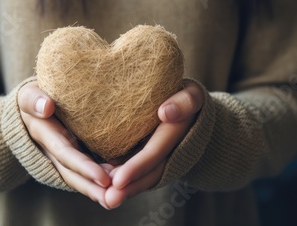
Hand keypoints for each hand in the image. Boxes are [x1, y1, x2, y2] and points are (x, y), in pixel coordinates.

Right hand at [18, 81, 111, 208]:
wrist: (32, 105)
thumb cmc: (34, 97)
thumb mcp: (29, 95)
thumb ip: (34, 100)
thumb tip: (47, 107)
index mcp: (45, 136)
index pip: (66, 155)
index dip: (83, 167)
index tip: (103, 178)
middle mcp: (54, 152)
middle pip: (73, 174)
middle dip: (93, 187)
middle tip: (115, 196)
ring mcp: (64, 157)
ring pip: (80, 177)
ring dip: (98, 189)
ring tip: (120, 195)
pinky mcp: (75, 155)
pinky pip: (88, 170)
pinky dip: (103, 179)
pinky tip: (121, 183)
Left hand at [104, 80, 203, 208]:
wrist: (189, 109)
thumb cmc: (185, 97)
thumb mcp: (191, 95)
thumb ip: (185, 102)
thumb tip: (166, 113)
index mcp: (176, 134)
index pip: (155, 153)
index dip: (137, 167)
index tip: (117, 180)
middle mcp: (170, 152)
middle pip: (149, 173)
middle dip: (129, 188)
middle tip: (109, 199)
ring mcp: (160, 159)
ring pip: (143, 178)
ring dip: (125, 190)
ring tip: (105, 198)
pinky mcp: (148, 158)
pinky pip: (137, 173)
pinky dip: (123, 181)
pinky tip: (104, 187)